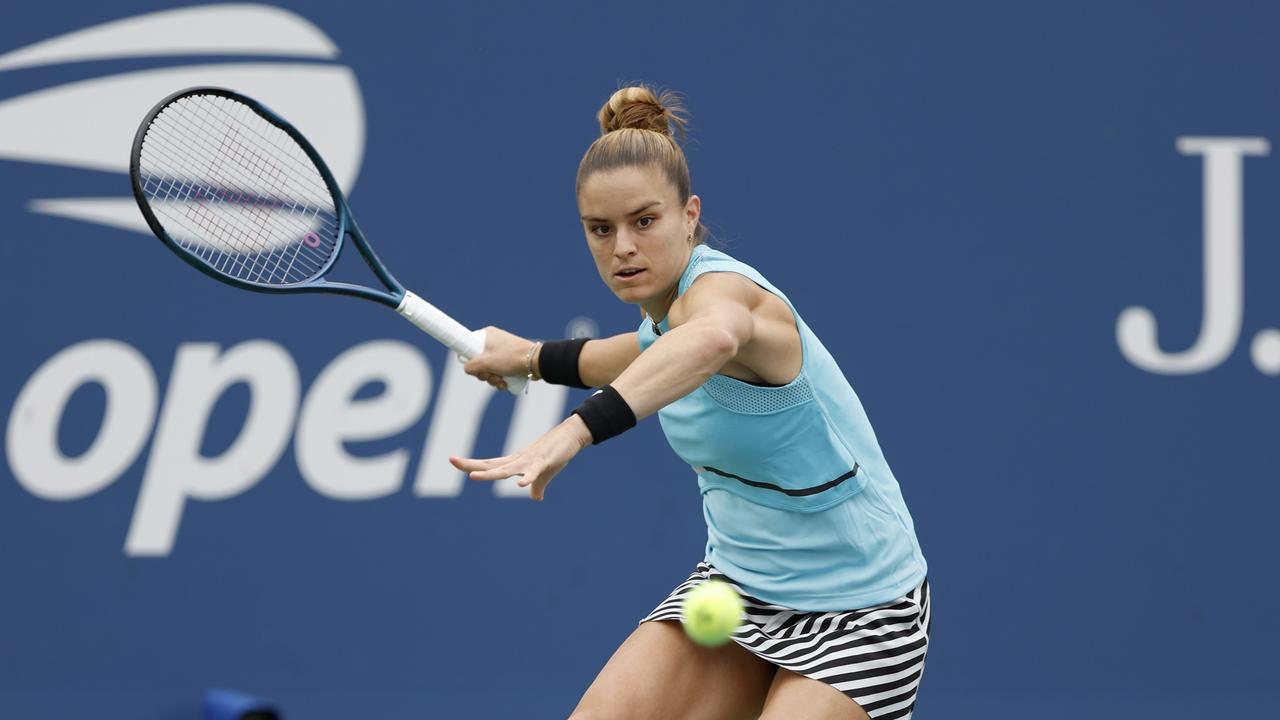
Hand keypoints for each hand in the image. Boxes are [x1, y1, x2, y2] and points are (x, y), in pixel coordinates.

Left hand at [449, 415, 591, 500]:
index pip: (489, 464)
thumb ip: (536, 486)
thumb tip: (536, 498)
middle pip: (491, 464)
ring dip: (490, 473)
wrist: (572, 435)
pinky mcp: (544, 462)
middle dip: (471, 464)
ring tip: (473, 476)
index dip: (471, 464)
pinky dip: (527, 478)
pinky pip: (534, 473)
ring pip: (506, 470)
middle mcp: (517, 461)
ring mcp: (529, 461)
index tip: (453, 460)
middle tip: (452, 460)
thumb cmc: (556, 454)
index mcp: (515, 464)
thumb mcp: (544, 475)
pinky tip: (520, 485)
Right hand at [464, 326, 534, 390]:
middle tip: (491, 375)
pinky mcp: (510, 361)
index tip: (477, 368)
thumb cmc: (510, 358)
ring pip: (489, 369)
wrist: (535, 362)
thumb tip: (468, 369)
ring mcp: (502, 352)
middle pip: (479, 362)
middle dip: (485, 374)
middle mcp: (494, 341)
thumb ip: (470, 366)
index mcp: (487, 335)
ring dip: (493, 379)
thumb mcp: (485, 362)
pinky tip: (505, 383)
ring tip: (501, 381)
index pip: (469, 348)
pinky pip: (499, 372)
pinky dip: (500, 379)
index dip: (471, 361)